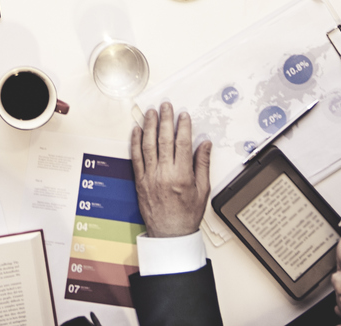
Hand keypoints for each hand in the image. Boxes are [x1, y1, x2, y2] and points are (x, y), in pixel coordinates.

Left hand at [130, 104, 211, 237]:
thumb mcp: (203, 190)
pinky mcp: (139, 181)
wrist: (170, 234)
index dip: (183, 127)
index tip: (183, 115)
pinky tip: (137, 130)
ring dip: (149, 126)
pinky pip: (135, 158)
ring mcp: (150, 177)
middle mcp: (164, 174)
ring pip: (148, 145)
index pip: (182, 144)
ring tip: (151, 112)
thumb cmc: (188, 214)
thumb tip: (205, 144)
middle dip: (165, 120)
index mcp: (182, 176)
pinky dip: (135, 142)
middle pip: (164, 140)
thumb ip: (202, 164)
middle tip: (166, 105)